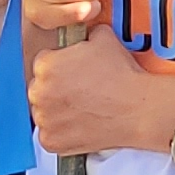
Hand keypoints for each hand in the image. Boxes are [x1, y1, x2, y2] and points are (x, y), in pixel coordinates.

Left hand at [23, 21, 174, 158]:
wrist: (136, 108)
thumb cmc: (121, 75)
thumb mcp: (103, 38)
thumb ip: (84, 33)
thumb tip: (84, 33)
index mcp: (45, 65)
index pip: (43, 63)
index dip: (61, 65)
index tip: (73, 72)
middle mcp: (38, 92)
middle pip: (40, 88)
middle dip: (56, 89)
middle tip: (80, 91)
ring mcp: (43, 119)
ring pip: (44, 112)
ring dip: (57, 110)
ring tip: (83, 108)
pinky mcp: (51, 141)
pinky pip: (50, 135)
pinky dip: (61, 132)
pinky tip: (80, 123)